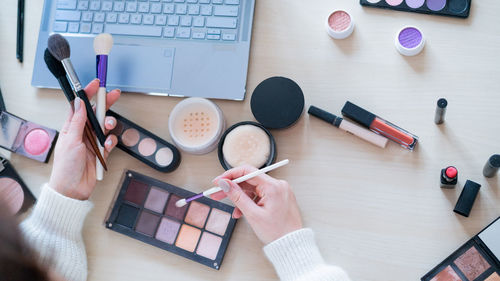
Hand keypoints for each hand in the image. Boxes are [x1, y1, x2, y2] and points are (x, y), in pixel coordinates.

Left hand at [49, 79, 120, 199]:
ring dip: (108, 125)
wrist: (73, 189)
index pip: (81, 106)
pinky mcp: (101, 152)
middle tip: (113, 96)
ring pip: (105, 127)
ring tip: (107, 128)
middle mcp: (82, 133)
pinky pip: (110, 142)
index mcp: (71, 127)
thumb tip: (80, 103)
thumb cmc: (65, 167)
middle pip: (96, 113)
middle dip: (105, 104)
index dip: (88, 94)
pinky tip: (107, 145)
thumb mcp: (71, 140)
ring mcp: (92, 142)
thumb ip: (77, 121)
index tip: (95, 85)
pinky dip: (111, 142)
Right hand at [211, 166, 302, 243]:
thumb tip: (225, 184)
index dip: (230, 175)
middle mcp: (278, 185)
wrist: (292, 244)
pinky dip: (251, 202)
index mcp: (273, 186)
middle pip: (249, 180)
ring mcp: (279, 191)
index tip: (218, 181)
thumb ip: (237, 196)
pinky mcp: (279, 197)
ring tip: (234, 211)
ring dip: (241, 198)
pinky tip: (244, 212)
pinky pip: (261, 195)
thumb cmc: (277, 232)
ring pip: (254, 189)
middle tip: (217, 193)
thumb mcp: (253, 214)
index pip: (247, 172)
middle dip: (233, 188)